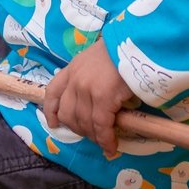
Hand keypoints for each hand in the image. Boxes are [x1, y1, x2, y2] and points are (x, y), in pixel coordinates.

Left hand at [43, 39, 140, 157]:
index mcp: (72, 68)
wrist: (137, 43)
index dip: (51, 111)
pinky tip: (111, 146)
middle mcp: (75, 79)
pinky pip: (101, 126)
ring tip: (103, 142)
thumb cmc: (122, 50)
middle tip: (91, 135)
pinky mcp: (102, 97)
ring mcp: (86, 89)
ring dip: (93, 136)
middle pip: (67, 113)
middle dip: (78, 128)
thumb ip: (89, 77)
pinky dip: (105, 140)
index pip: (52, 92)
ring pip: (83, 122)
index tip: (54, 124)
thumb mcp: (97, 60)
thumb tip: (95, 101)